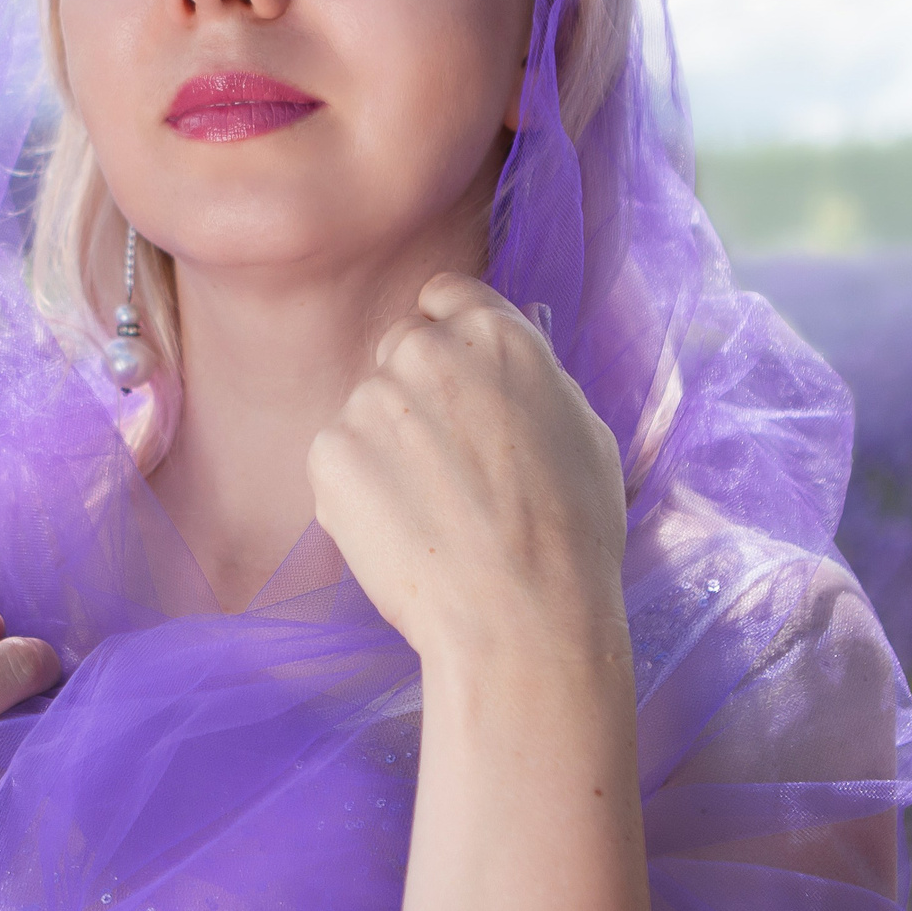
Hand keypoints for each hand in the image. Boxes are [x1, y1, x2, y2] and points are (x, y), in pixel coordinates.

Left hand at [307, 273, 629, 672]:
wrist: (520, 616)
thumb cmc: (570, 533)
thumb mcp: (582, 429)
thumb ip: (530, 379)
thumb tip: (500, 368)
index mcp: (495, 334)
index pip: (444, 294)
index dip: (449, 331)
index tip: (458, 376)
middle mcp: (424, 351)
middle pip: (400, 346)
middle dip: (416, 390)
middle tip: (448, 462)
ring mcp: (369, 400)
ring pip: (369, 409)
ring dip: (388, 445)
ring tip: (432, 511)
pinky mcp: (328, 453)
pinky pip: (339, 459)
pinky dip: (359, 490)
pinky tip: (401, 531)